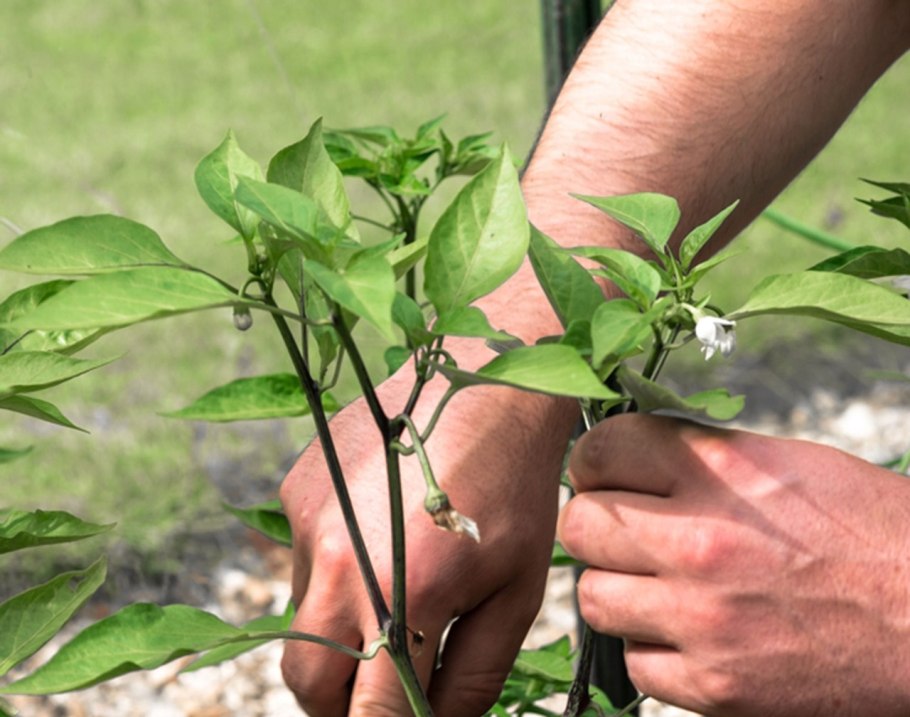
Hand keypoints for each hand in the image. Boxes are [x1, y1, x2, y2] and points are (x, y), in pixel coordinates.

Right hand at [280, 367, 576, 715]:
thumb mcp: (516, 591)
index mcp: (407, 594)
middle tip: (384, 692)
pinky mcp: (296, 492)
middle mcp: (341, 563)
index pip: (371, 713)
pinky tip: (376, 542)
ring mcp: (310, 524)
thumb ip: (473, 675)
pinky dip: (330, 577)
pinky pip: (298, 563)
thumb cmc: (515, 488)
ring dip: (336, 638)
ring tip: (390, 602)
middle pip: (309, 684)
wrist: (484, 383)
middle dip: (342, 706)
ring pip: (302, 623)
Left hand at [558, 413, 909, 715]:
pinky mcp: (716, 685)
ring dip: (618, 589)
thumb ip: (696, 457)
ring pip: (591, 597)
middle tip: (626, 531)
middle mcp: (701, 542)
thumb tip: (630, 458)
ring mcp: (704, 619)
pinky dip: (652, 648)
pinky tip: (689, 632)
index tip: (609, 474)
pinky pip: (635, 662)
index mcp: (720, 473)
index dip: (596, 461)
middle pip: (579, 525)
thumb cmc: (868, 531)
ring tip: (658, 584)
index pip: (599, 450)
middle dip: (595, 525)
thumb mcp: (785, 463)